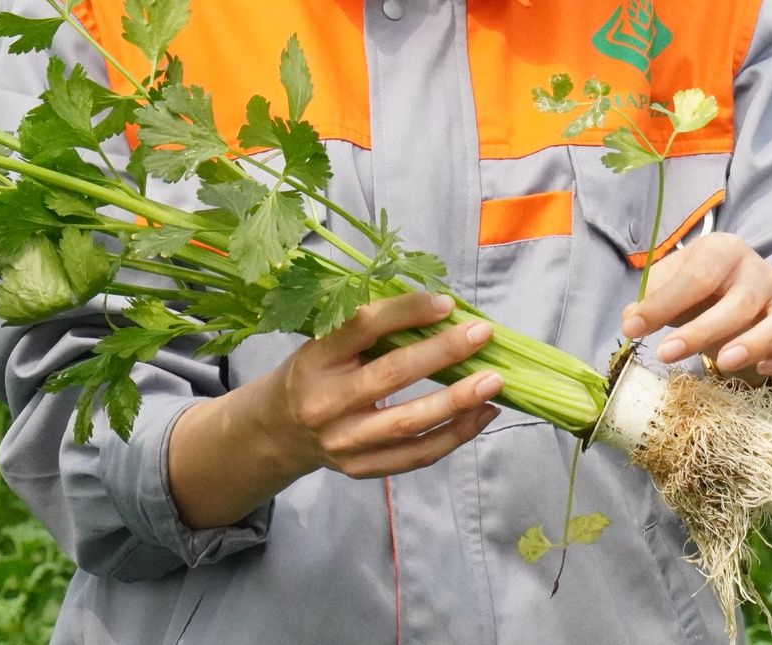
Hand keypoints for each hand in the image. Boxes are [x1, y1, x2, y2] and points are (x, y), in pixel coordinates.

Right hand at [169, 292, 500, 528]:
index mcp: (315, 359)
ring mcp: (343, 442)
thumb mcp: (325, 343)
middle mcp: (325, 402)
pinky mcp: (361, 469)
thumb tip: (442, 309)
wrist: (276, 432)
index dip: (406, 312)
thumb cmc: (315, 374)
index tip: (446, 303)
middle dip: (442, 353)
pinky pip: (416, 455)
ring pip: (408, 423)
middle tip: (482, 334)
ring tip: (494, 381)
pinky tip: (483, 414)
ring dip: (457, 402)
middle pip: (391, 376)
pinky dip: (454, 435)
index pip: (362, 327)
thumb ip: (370, 329)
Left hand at [619, 233, 771, 414]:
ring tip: (723, 364)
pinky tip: (765, 370)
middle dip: (702, 330)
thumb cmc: (700, 293)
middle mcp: (761, 271)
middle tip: (667, 354)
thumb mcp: (671, 286)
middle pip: (740, 300)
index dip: (664, 303)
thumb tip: (629, 320)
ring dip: (757, 342)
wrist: (738, 299)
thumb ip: (650, 300)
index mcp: (725, 250)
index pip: (698, 274)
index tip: (633, 329)